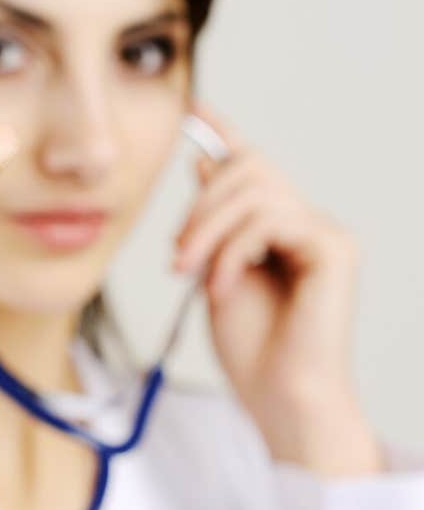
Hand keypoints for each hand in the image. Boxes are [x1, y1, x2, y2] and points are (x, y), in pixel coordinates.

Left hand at [172, 100, 383, 475]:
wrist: (281, 399)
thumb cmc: (254, 352)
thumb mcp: (214, 273)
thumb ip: (213, 223)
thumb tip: (203, 164)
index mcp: (280, 230)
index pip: (253, 168)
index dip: (224, 133)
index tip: (192, 109)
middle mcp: (309, 224)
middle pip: (249, 170)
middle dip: (200, 207)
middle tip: (175, 258)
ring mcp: (325, 234)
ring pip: (256, 192)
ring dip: (209, 232)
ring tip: (192, 274)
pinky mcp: (333, 249)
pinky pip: (272, 220)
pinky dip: (234, 251)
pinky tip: (222, 286)